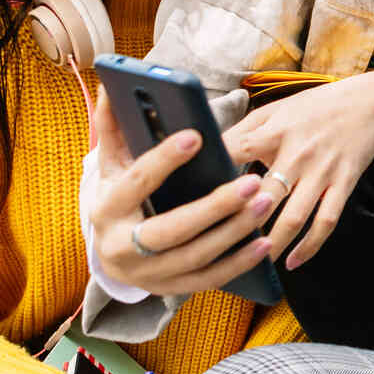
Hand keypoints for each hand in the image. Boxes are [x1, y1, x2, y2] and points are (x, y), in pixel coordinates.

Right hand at [86, 89, 276, 296]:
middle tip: (252, 182)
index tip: (196, 136)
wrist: (110, 253)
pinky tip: (264, 242)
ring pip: (195, 256)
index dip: (164, 160)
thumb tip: (109, 84)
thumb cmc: (120, 195)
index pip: (137, 182)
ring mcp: (147, 274)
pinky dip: (239, 262)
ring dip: (235, 231)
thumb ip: (112, 126)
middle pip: (171, 229)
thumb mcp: (111, 164)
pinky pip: (209, 279)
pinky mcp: (171, 289)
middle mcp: (121, 247)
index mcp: (107, 209)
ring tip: (266, 202)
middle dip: (213, 207)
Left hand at [225, 68, 373, 269]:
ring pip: (294, 218)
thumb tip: (209, 150)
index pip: (236, 153)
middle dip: (241, 225)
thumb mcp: (275, 108)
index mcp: (274, 132)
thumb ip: (243, 130)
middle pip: (263, 196)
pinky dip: (309, 246)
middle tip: (218, 249)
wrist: (369, 104)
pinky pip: (325, 221)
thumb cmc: (314, 106)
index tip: (194, 200)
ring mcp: (322, 172)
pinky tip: (292, 262)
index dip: (215, 175)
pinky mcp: (343, 184)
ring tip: (252, 265)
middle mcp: (298, 153)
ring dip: (272, 245)